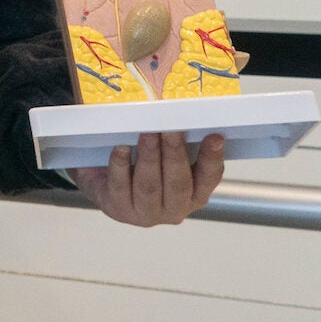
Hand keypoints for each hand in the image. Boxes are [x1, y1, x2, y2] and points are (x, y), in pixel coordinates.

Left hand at [72, 130, 225, 226]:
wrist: (105, 184)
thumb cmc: (143, 165)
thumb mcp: (165, 154)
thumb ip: (177, 139)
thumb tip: (179, 108)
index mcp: (195, 194)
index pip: (209, 178)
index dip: (212, 158)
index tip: (215, 137)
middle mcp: (175, 208)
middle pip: (178, 183)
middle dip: (175, 154)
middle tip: (172, 130)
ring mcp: (147, 213)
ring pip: (149, 185)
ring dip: (149, 158)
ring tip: (147, 134)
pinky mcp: (119, 209)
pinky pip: (120, 186)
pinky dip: (120, 165)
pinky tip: (120, 147)